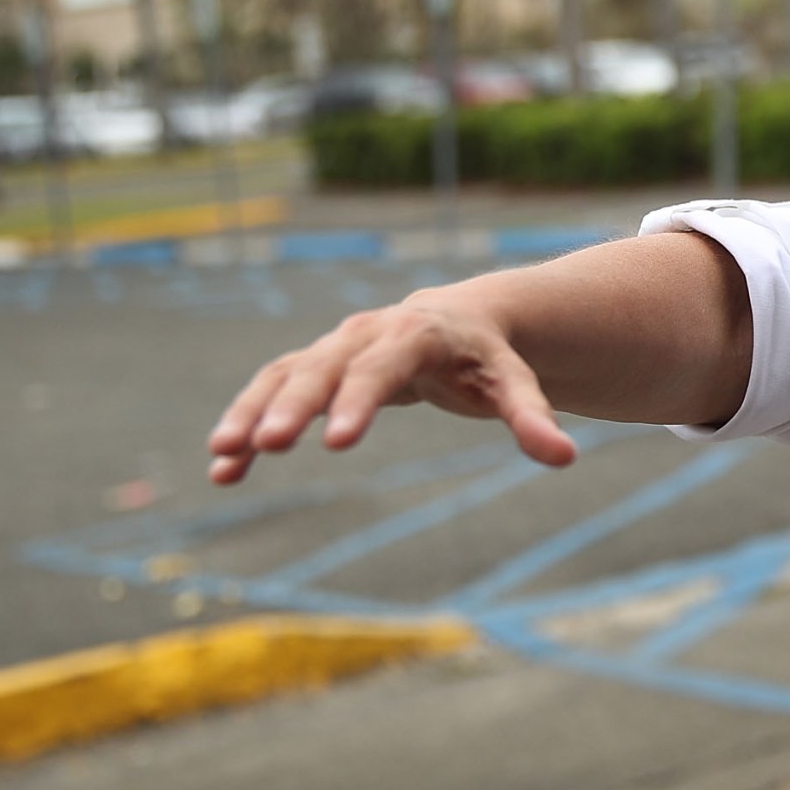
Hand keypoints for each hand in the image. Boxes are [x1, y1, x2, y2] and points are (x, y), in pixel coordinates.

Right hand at [207, 291, 577, 485]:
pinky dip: (246, 424)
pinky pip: (271, 391)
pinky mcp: (314, 368)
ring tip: (224, 458)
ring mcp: (334, 348)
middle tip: (268, 446)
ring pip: (284, 376)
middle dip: (293, 407)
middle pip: (323, 368)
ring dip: (253, 413)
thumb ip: (533, 417)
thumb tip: (566, 457)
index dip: (359, 401)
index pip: (382, 367)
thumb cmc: (488, 357)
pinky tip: (224, 469)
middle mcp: (365, 334)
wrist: (459, 320)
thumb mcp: (514, 382)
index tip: (336, 443)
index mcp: (415, 333)